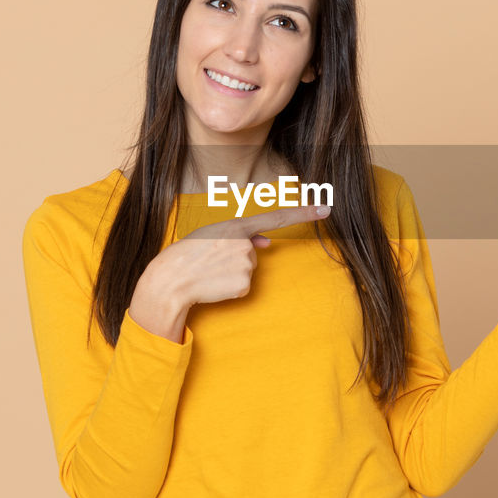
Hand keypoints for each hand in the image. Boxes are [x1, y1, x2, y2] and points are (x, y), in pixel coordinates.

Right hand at [133, 204, 331, 310]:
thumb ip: (242, 236)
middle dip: (236, 259)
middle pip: (253, 254)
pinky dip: (231, 288)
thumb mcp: (213, 236)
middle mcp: (245, 243)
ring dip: (232, 273)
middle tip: (211, 261)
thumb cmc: (188, 254)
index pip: (277, 217)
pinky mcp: (244, 285)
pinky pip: (244, 287)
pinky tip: (215, 284)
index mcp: (235, 226)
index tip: (326, 209)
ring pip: (249, 270)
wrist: (171, 279)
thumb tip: (267, 243)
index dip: (303, 212)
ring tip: (210, 272)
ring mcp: (246, 264)